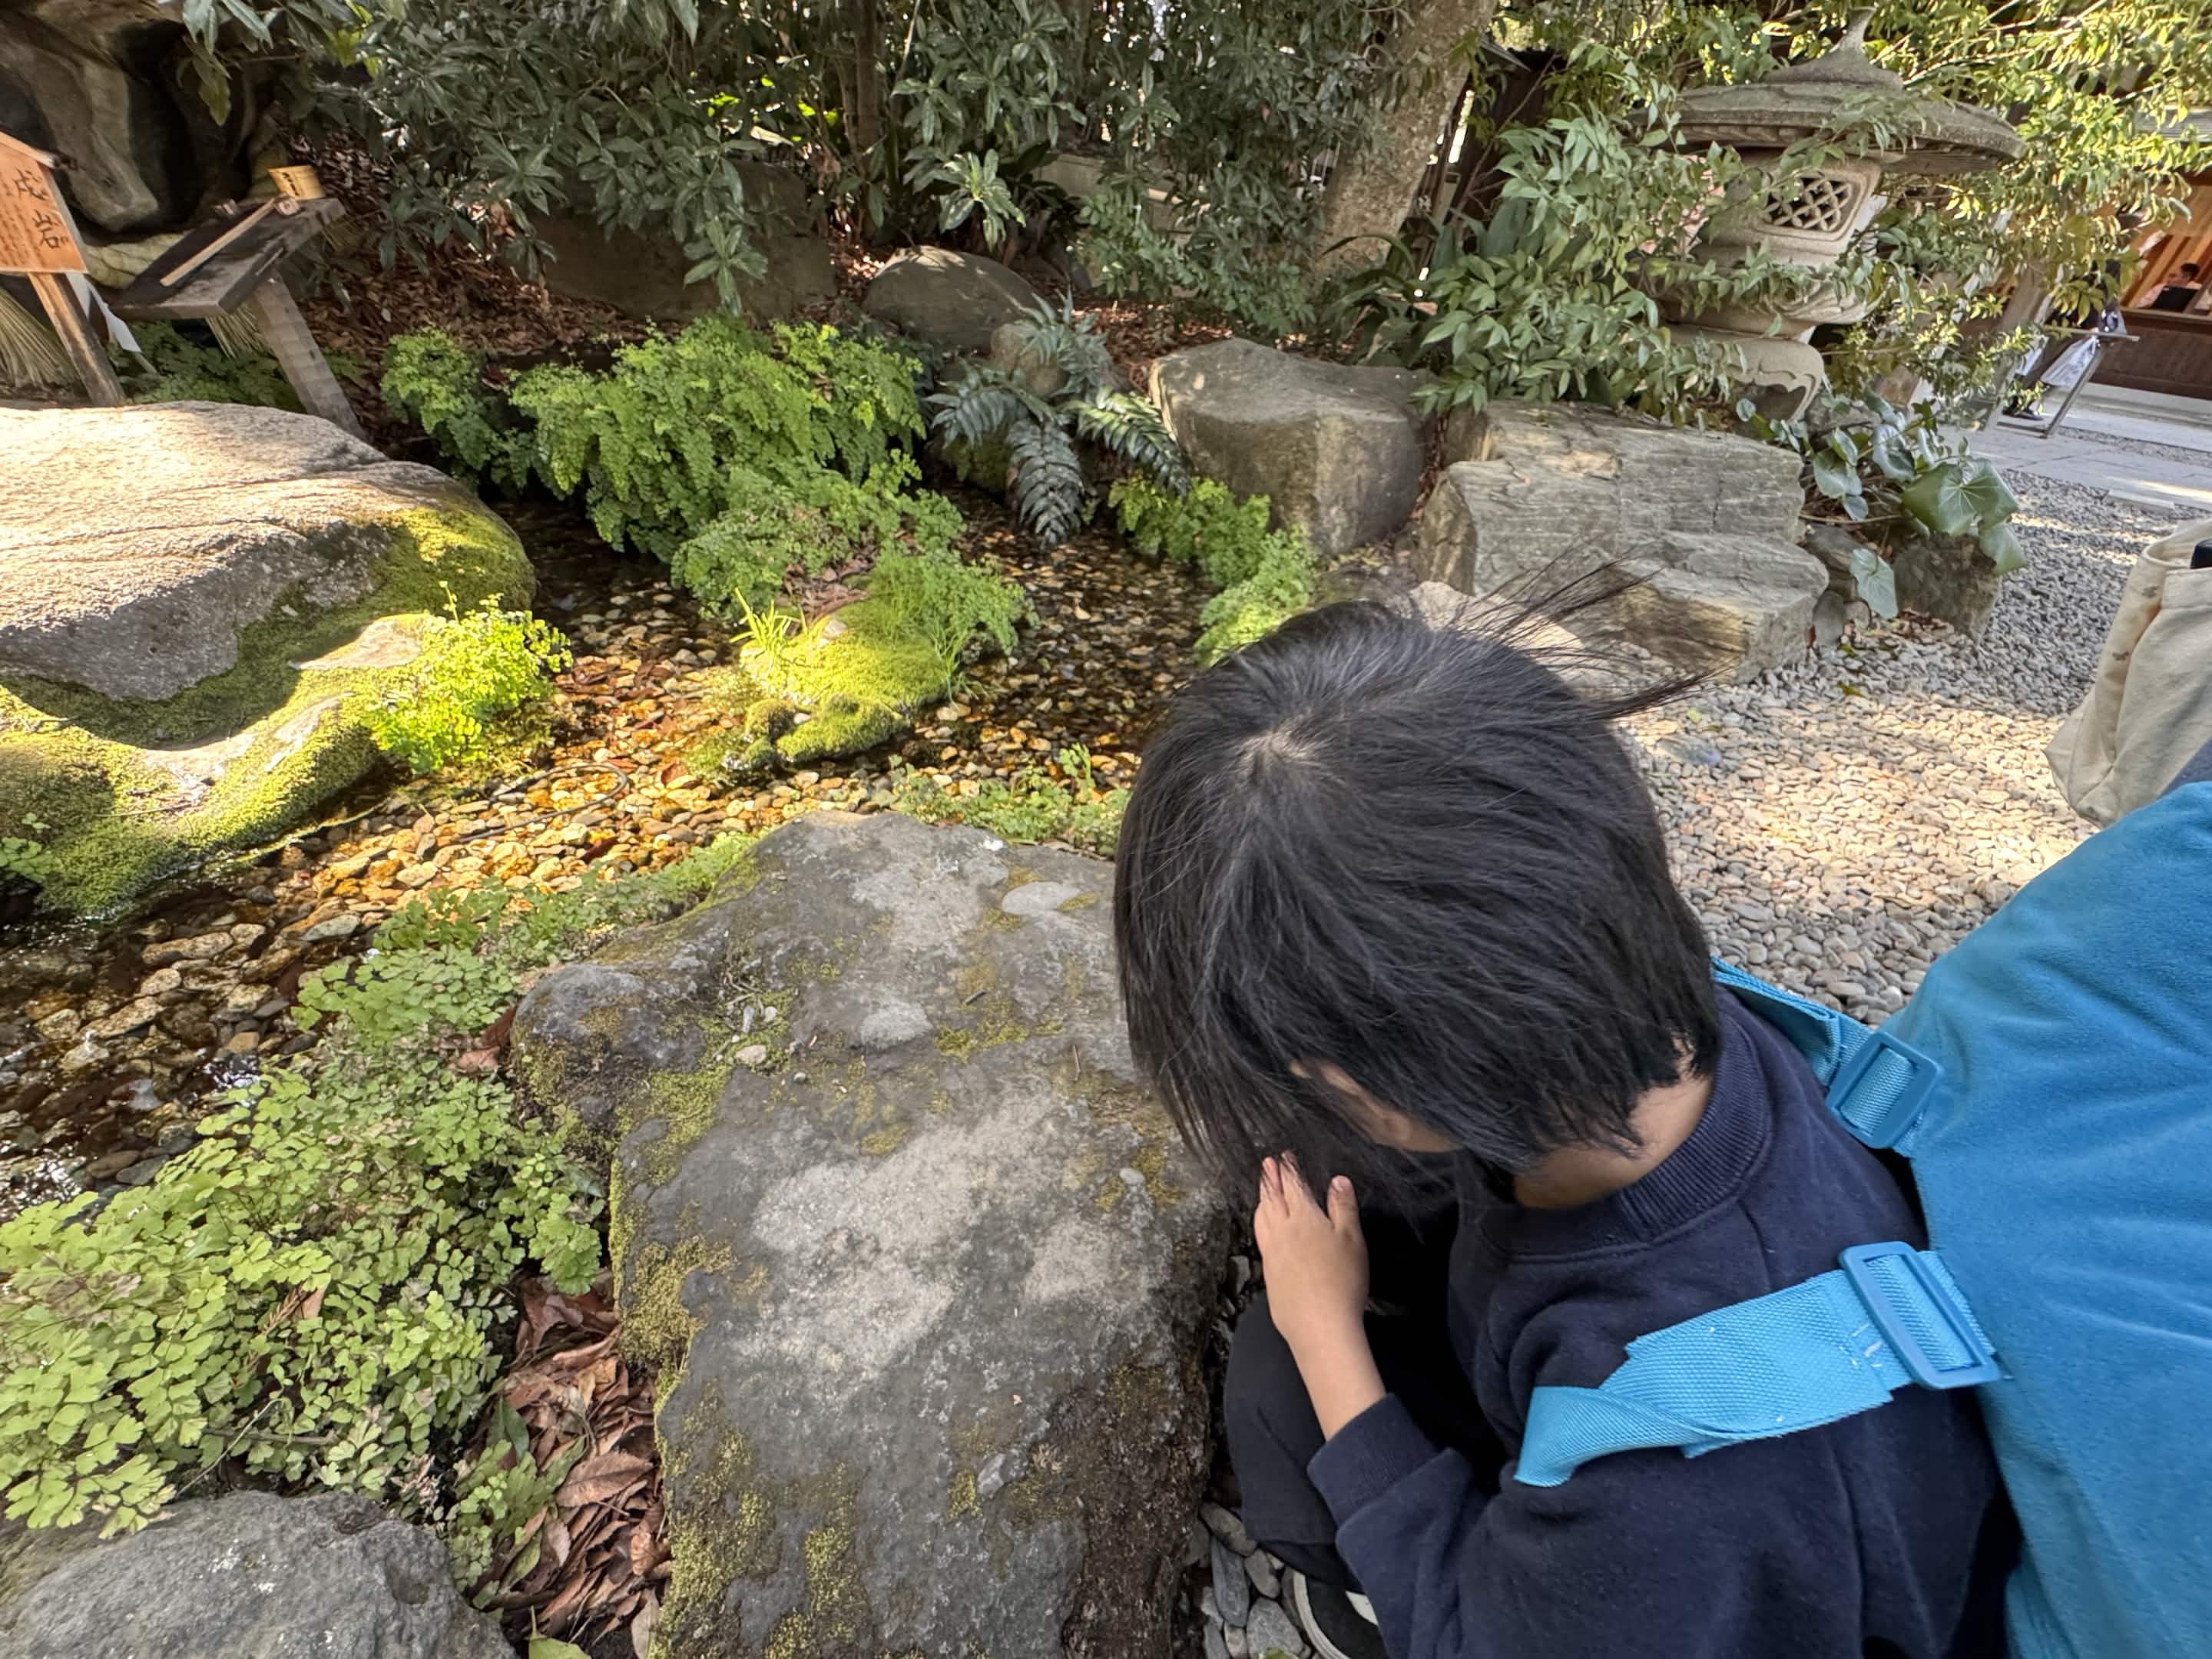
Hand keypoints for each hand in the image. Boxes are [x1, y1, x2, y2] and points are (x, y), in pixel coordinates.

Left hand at [1255, 1156, 1384, 1435]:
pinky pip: (1260, 1236)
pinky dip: (1260, 1221)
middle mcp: (1283, 1230)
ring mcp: (1272, 1251)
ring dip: (1262, 1198)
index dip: (1289, 1170)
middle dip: (1270, 1179)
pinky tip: (1263, 1225)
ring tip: (1262, 1189)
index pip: (1294, 1187)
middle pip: (1273, 1198)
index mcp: (1305, 1218)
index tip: (1284, 1156)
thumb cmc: (1342, 1280)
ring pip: (1263, 1217)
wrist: (1320, 1324)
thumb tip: (1337, 1180)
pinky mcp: (1268, 1271)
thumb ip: (1343, 1207)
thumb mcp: (1352, 1239)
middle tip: (1266, 1164)